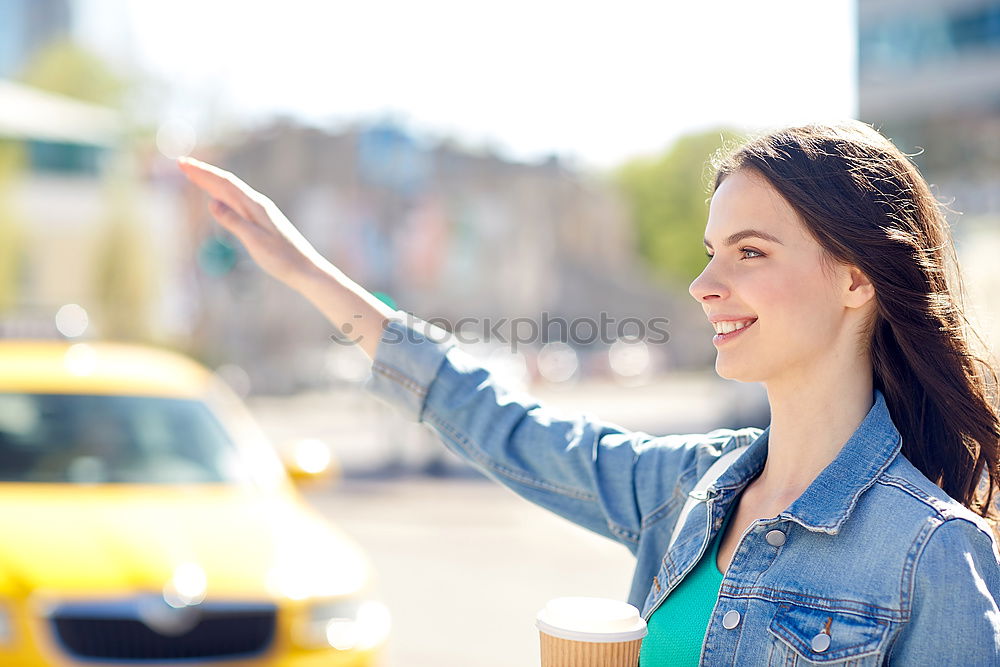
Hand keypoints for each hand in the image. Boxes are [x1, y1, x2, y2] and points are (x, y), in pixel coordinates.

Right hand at [177, 156, 327, 287]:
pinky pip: (237, 204)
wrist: (306, 269)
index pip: (225, 183)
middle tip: (181, 164)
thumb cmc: (282, 259)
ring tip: (193, 176)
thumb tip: (212, 203)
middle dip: (203, 174)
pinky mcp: (262, 222)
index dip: (203, 172)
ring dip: (211, 183)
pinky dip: (222, 196)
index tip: (184, 164)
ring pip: (231, 193)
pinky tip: (217, 198)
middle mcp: (258, 205)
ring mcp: (260, 213)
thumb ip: (234, 222)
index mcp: (256, 206)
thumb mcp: (255, 242)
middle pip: (226, 184)